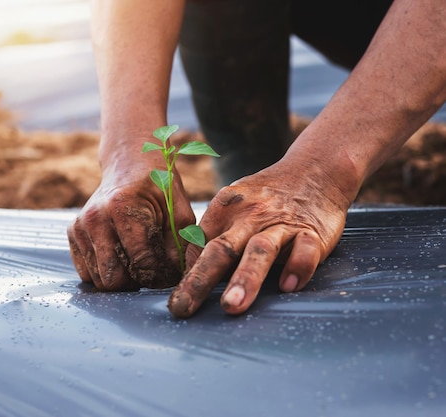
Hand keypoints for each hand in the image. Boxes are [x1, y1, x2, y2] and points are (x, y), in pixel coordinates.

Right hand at [68, 161, 194, 290]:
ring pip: (99, 280)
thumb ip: (180, 245)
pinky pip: (86, 273)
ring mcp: (80, 226)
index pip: (141, 262)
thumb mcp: (179, 210)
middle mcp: (96, 218)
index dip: (159, 276)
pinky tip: (120, 256)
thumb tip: (175, 278)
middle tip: (151, 270)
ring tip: (136, 261)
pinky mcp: (73, 233)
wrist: (130, 164)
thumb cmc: (159, 188)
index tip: (169, 273)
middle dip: (136, 282)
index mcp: (122, 208)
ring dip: (120, 279)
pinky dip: (104, 272)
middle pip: (114, 279)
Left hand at [167, 159, 352, 317]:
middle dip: (201, 279)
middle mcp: (250, 215)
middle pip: (222, 248)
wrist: (314, 170)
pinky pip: (305, 249)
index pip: (199, 245)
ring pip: (261, 250)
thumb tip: (189, 273)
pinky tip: (288, 287)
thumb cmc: (266, 199)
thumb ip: (216, 236)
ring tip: (232, 306)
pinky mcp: (312, 231)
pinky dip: (297, 267)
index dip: (186, 274)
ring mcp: (281, 223)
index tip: (177, 302)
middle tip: (184, 307)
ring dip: (245, 278)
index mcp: (225, 208)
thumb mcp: (234, 206)